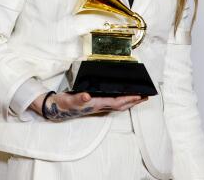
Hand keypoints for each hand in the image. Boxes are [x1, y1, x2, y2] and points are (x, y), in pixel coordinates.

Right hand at [31, 91, 145, 121]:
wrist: (57, 108)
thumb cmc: (64, 103)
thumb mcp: (70, 99)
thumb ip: (78, 98)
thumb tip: (87, 96)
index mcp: (96, 104)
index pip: (116, 102)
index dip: (128, 99)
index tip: (138, 95)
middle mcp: (99, 106)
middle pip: (121, 105)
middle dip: (134, 101)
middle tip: (146, 96)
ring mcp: (98, 106)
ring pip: (118, 105)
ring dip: (130, 101)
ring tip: (139, 96)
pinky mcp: (96, 104)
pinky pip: (113, 102)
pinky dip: (121, 99)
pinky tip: (123, 96)